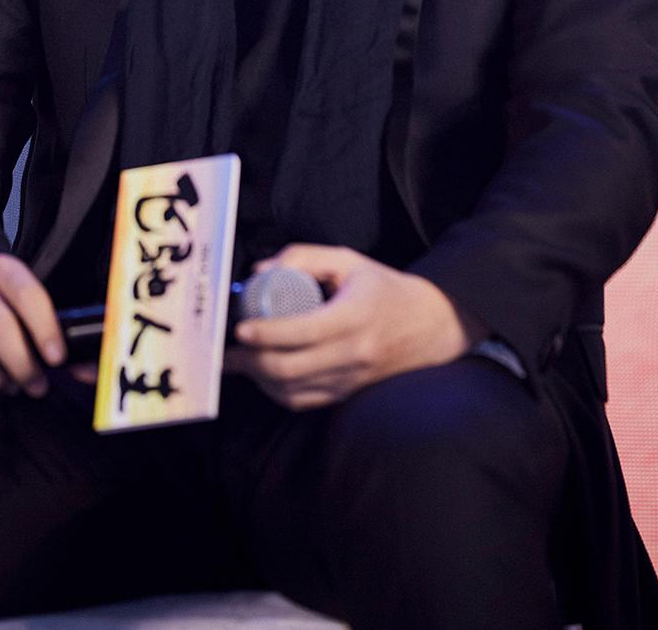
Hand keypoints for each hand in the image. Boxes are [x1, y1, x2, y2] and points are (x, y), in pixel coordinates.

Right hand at [0, 253, 65, 396]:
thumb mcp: (21, 309)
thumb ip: (54, 335)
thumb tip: (91, 371)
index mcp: (4, 269)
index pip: (28, 294)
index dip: (45, 328)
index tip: (57, 359)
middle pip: (0, 324)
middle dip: (23, 362)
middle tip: (37, 387)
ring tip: (12, 387)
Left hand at [223, 244, 485, 410]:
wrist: (429, 325)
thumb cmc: (383, 288)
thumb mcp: (347, 260)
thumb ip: (304, 256)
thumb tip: (259, 271)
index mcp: (353, 317)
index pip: (301, 332)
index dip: (266, 334)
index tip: (240, 328)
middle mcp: (353, 354)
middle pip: (290, 369)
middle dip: (251, 362)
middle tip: (228, 349)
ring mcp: (351, 380)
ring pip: (293, 391)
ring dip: (259, 380)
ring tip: (238, 363)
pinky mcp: (348, 393)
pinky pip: (305, 401)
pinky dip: (278, 393)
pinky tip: (263, 377)